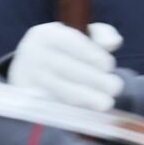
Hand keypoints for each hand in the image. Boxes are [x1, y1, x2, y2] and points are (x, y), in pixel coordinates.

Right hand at [8, 22, 123, 112]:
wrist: (27, 66)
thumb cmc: (61, 50)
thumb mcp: (77, 35)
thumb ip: (99, 35)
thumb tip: (114, 42)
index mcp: (46, 34)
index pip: (71, 42)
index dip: (92, 54)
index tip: (109, 66)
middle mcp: (33, 52)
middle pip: (66, 67)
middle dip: (94, 79)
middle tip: (115, 88)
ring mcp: (28, 75)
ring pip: (59, 87)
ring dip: (85, 96)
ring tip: (106, 103)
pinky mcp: (27, 95)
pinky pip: (52, 103)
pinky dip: (71, 108)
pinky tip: (87, 110)